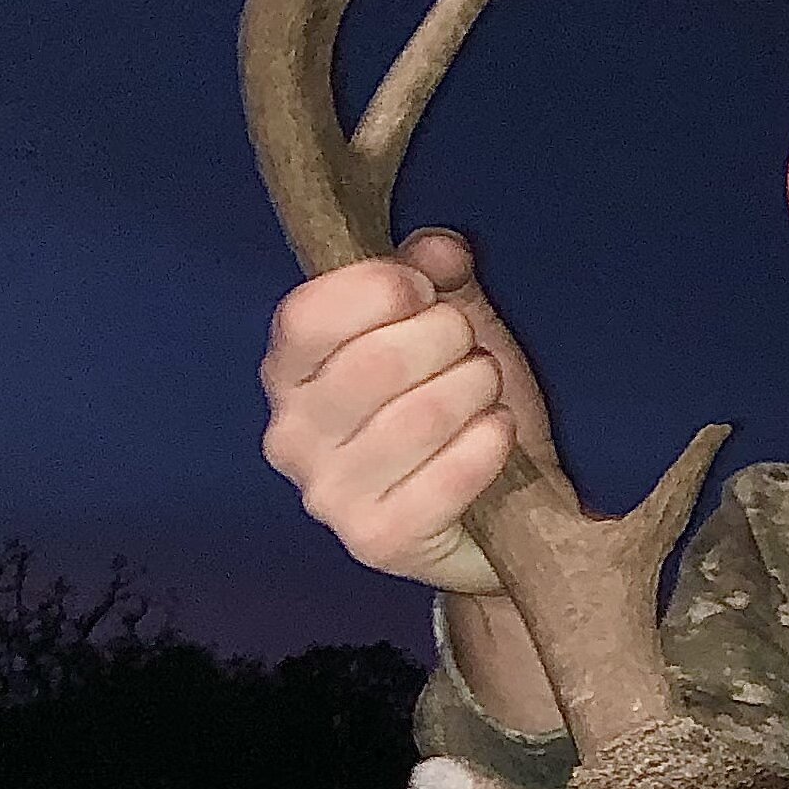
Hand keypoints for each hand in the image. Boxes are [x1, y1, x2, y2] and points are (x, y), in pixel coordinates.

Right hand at [259, 229, 565, 593]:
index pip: (308, 315)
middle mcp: (292, 435)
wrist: (499, 512)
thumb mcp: (448, 326)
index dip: (380, 289)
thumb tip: (440, 249)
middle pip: (374, 361)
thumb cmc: (460, 408)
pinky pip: (445, 478)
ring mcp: (329, 494)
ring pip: (419, 416)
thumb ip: (436, 276)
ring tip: (487, 392)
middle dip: (447, 339)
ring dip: (475, 390)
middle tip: (471, 350)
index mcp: (289, 372)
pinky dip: (487, 444)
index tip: (426, 291)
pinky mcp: (377, 539)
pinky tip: (498, 434)